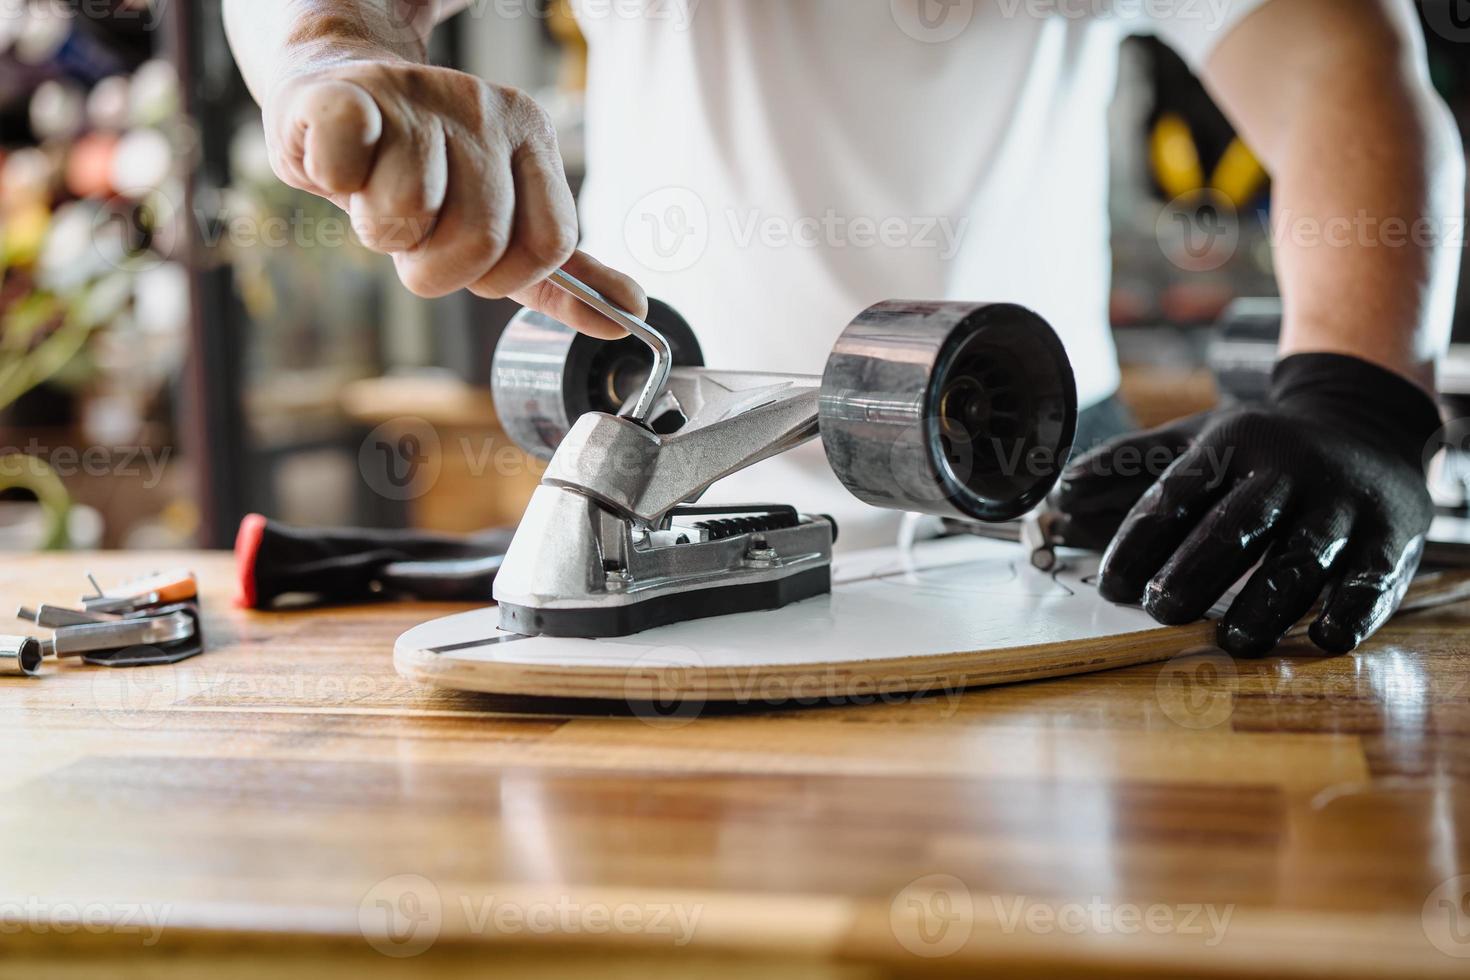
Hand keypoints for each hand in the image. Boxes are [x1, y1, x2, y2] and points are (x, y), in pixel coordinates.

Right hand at [262, 58, 643, 338]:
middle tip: (418, 232)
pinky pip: (346, 169)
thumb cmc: (419, 173)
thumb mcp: (503, 222)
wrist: (335, 95)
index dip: (504, 276)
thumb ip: (563, 274)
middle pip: (481, 241)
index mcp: (533, 139)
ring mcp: (419, 97)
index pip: (550, 245)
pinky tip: (340, 165)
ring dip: (380, 229)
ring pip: (409, 212)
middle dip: (436, 266)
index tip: (474, 262)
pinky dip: (333, 183)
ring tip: (376, 192)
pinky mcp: (350, 94)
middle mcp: (486, 110)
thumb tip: (633, 314)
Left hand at [1052, 354, 1441, 655]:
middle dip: (1193, 572)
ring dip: (1264, 605)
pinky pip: (1371, 578)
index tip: (1111, 586)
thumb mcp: (1198, 438)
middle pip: (1235, 527)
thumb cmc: (1261, 446)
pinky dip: (1349, 611)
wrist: (1368, 422)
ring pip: (1301, 558)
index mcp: (1232, 445)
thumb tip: (1061, 489)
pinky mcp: (1391, 535)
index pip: (1177, 495)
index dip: (1139, 542)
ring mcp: (1342, 503)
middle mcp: (1289, 470)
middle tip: (1159, 612)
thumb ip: (1129, 464)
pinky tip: (1323, 639)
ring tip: (1231, 642)